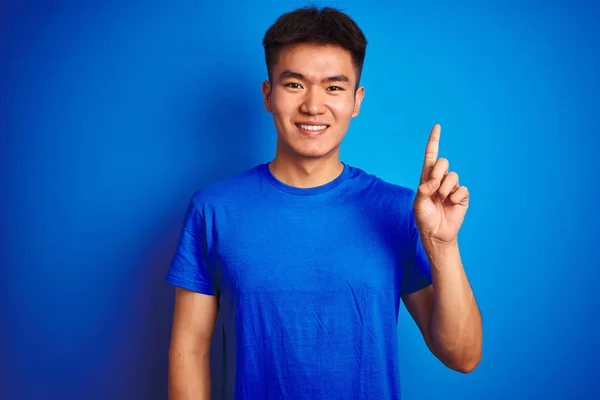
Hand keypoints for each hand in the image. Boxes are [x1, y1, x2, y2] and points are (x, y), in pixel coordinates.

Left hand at [414, 124, 468, 246]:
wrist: (436, 234)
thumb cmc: (424, 218)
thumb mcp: (418, 203)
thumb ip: (424, 189)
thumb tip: (434, 181)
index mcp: (427, 177)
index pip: (431, 156)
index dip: (434, 141)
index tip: (437, 127)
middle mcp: (440, 179)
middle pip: (444, 162)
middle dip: (438, 173)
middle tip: (433, 189)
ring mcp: (452, 187)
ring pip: (453, 175)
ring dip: (445, 189)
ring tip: (441, 200)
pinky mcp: (462, 196)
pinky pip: (461, 189)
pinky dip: (454, 197)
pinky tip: (451, 204)